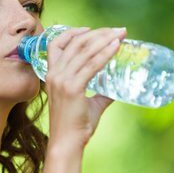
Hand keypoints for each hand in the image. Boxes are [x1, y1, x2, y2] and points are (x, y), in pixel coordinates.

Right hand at [45, 26, 126, 151]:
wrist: (67, 143)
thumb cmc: (76, 126)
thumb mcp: (88, 103)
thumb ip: (100, 94)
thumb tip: (116, 89)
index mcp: (52, 75)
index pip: (56, 44)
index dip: (72, 32)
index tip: (90, 29)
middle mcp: (55, 74)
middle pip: (75, 43)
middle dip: (98, 33)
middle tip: (118, 30)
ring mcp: (62, 80)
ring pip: (84, 51)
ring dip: (105, 39)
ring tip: (120, 34)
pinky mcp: (72, 88)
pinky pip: (92, 65)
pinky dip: (105, 53)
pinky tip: (116, 47)